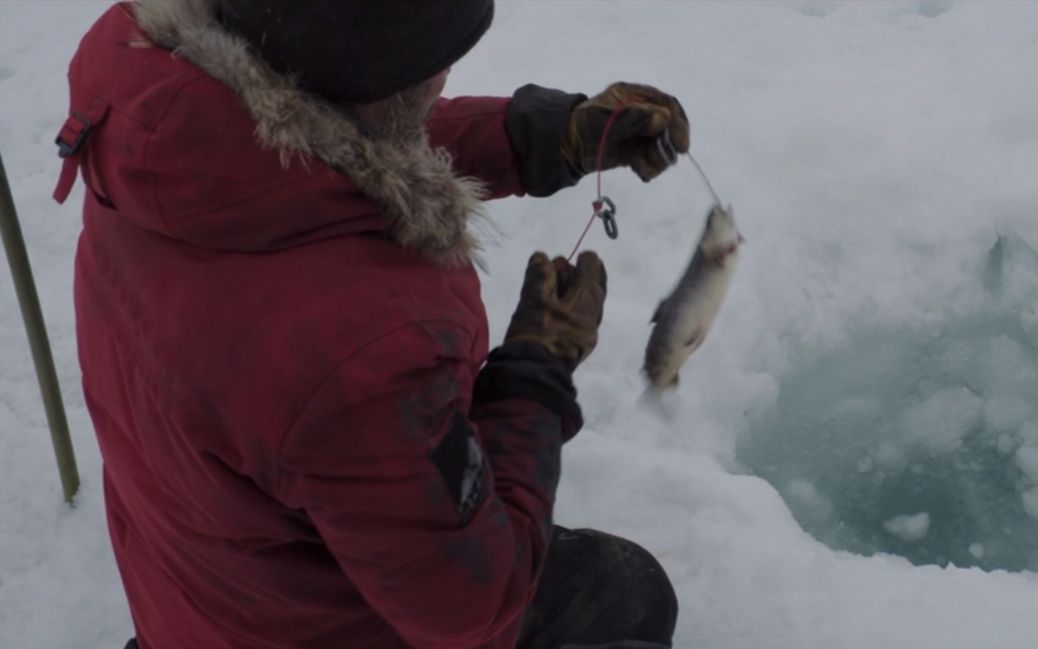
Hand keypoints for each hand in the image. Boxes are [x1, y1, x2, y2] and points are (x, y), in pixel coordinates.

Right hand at [505, 251, 606, 369]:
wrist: (537, 372)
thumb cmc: (537, 331)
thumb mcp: (533, 299)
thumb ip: (539, 274)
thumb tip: (541, 256)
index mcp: (587, 297)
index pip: (592, 265)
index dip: (581, 258)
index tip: (565, 260)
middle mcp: (595, 312)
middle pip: (594, 283)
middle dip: (576, 274)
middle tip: (557, 272)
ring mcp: (591, 329)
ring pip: (589, 301)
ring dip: (574, 291)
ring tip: (553, 290)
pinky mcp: (582, 343)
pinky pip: (583, 316)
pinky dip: (572, 307)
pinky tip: (556, 310)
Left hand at [563, 82, 689, 181]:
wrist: (568, 148)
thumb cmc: (584, 127)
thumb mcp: (606, 119)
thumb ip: (633, 118)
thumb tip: (662, 119)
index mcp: (634, 95)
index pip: (666, 104)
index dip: (677, 124)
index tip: (681, 145)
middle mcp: (642, 111)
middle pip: (670, 125)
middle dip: (668, 145)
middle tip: (662, 160)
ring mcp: (640, 131)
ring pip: (664, 145)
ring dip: (658, 159)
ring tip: (641, 166)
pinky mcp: (637, 149)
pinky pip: (653, 158)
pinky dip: (650, 168)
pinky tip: (639, 172)